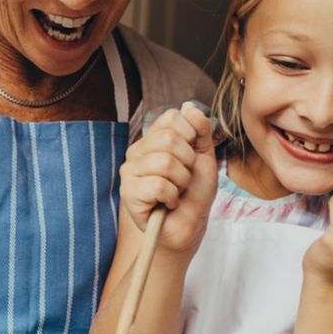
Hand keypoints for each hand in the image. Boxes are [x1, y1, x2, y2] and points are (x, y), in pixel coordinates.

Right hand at [119, 101, 217, 254]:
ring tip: (176, 191)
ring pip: (165, 162)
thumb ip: (200, 131)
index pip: (172, 118)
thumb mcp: (204, 157)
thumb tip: (189, 107)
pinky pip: (158, 185)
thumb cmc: (194, 193)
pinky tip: (167, 203)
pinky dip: (172, 197)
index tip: (190, 158)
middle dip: (188, 162)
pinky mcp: (129, 193)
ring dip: (181, 182)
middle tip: (184, 178)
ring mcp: (129, 172)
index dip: (191, 137)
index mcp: (152, 140)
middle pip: (169, 139)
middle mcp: (137, 152)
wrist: (188, 226)